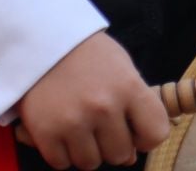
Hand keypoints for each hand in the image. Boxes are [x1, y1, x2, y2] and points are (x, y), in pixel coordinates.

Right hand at [13, 32, 168, 169]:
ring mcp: (73, 121)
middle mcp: (103, 107)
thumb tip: (131, 156)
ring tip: (78, 125)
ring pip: (90, 163)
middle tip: (99, 123)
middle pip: (120, 155)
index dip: (145, 136)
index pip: (155, 134)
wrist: (40, 37)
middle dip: (112, 144)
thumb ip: (133, 108)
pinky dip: (60, 153)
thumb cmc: (87, 54)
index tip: (133, 129)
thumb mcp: (121, 68)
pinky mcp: (45, 132)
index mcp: (129, 87)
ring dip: (86, 150)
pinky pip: (61, 163)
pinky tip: (60, 130)